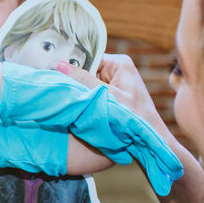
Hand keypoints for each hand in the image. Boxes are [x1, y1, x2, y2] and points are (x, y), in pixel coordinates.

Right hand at [61, 60, 203, 202]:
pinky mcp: (112, 97)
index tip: (53, 75)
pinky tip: (77, 109)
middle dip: (74, 82)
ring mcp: (115, 84)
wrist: (150, 143)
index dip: (70, 68)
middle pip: (86, 71)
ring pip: (87, 84)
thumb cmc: (134, 120)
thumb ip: (82, 81)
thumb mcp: (106, 99)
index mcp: (120, 63)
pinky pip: (92, 95)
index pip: (87, 58)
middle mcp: (118, 70)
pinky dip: (84, 102)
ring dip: (79, 94)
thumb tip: (58, 65)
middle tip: (59, 91)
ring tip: (68, 101)